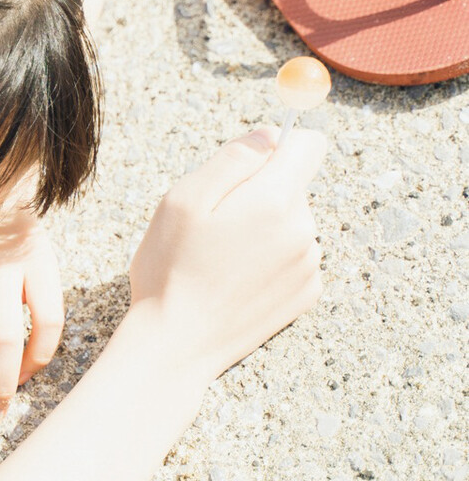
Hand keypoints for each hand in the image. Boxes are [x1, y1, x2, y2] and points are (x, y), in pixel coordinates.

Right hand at [129, 125, 324, 381]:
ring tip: (222, 258)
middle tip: (215, 226)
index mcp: (276, 200)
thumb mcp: (183, 200)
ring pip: (292, 222)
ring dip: (264, 229)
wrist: (177, 346)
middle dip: (259, 193)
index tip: (249, 166)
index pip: (309, 144)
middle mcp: (304, 230)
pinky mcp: (307, 294)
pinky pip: (293, 256)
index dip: (278, 146)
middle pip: (294, 186)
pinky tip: (237, 281)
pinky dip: (270, 261)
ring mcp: (309, 265)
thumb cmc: (171, 270)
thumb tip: (272, 134)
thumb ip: (234, 158)